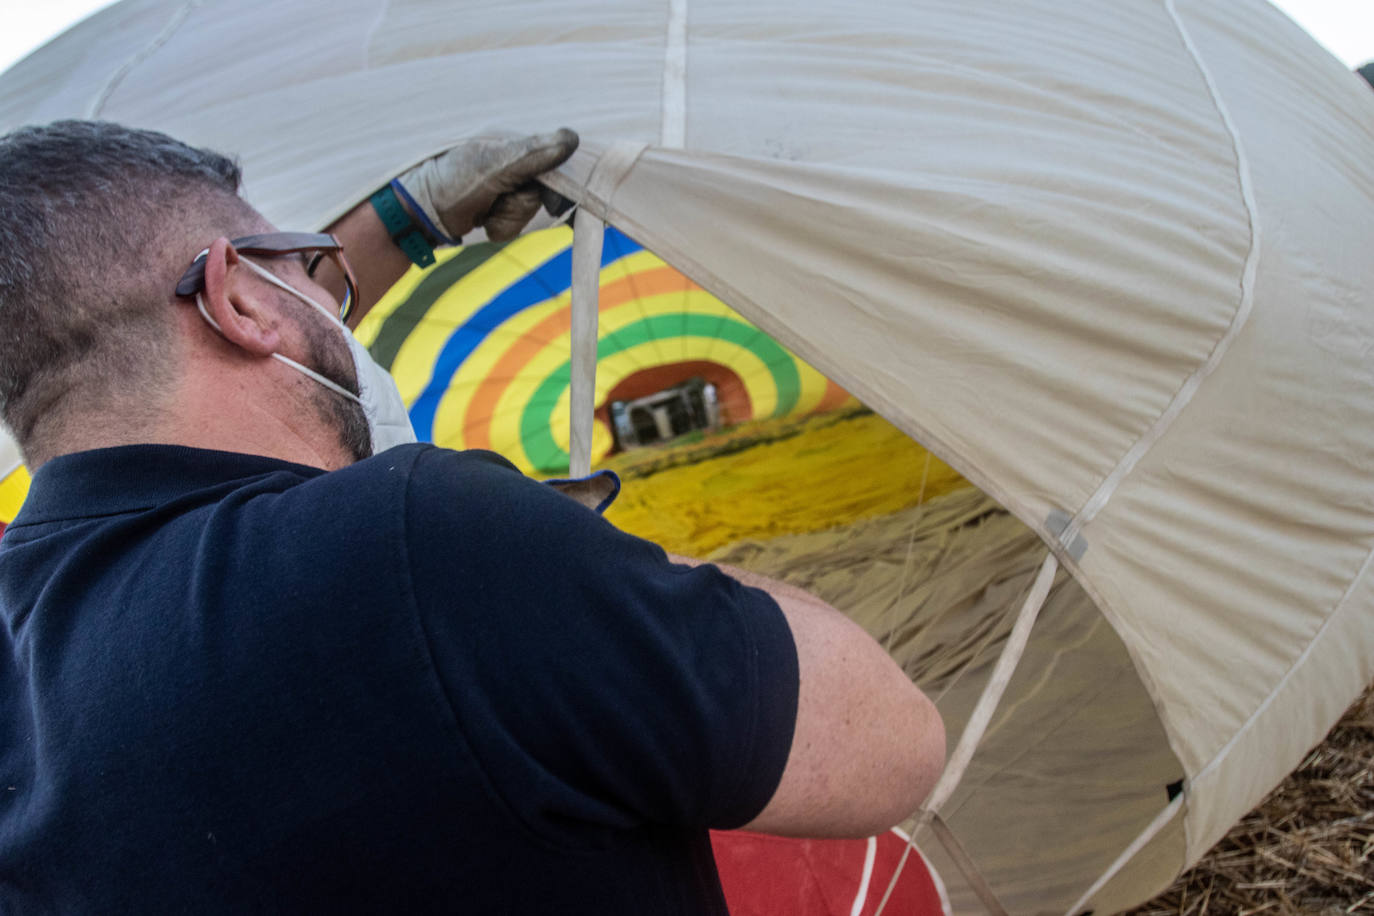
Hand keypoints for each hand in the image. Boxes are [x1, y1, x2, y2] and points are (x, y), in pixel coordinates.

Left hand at [395, 129, 578, 242]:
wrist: (421, 214)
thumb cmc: (452, 182)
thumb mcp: (494, 165)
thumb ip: (532, 153)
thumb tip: (571, 138)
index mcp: (512, 144)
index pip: (552, 163)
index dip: (550, 185)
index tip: (536, 195)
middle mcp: (511, 163)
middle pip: (542, 193)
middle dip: (519, 204)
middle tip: (496, 199)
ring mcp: (504, 188)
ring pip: (528, 212)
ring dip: (507, 217)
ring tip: (484, 210)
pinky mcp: (496, 209)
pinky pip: (514, 226)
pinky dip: (500, 227)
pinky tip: (481, 219)